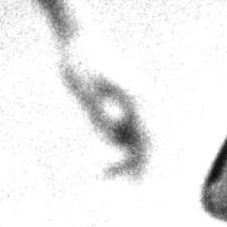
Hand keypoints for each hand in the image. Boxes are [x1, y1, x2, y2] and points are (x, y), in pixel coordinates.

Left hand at [59, 35, 151, 179]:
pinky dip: (121, 146)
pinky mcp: (125, 102)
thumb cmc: (81, 62)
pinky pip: (128, 131)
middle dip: (137, 164)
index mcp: (135, 98)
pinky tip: (103, 160)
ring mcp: (134, 101)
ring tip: (102, 174)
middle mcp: (140, 100)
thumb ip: (100, 115)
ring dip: (127, 157)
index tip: (138, 184)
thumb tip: (114, 140)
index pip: (148, 138)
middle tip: (120, 186)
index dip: (145, 163)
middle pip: (148, 140)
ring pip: (139, 138)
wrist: (78, 40)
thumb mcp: (85, 91)